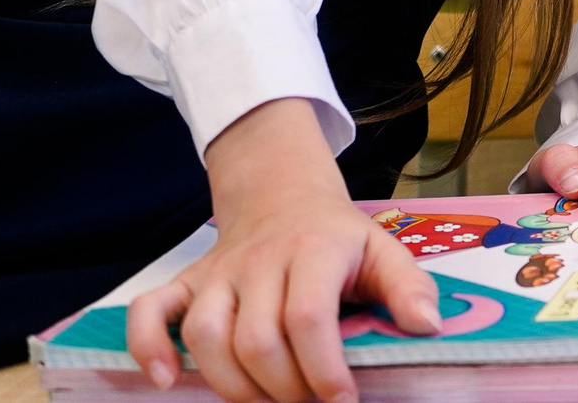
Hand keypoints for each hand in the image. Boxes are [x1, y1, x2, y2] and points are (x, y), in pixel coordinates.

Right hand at [127, 99, 436, 402]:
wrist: (282, 196)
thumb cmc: (336, 238)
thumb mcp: (383, 249)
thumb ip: (409, 286)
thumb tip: (428, 325)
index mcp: (315, 251)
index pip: (308, 317)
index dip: (323, 369)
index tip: (342, 400)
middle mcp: (260, 260)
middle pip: (256, 338)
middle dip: (283, 388)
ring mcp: (217, 273)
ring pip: (206, 335)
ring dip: (233, 384)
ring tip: (267, 401)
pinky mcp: (185, 283)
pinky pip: (150, 312)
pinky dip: (149, 348)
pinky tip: (168, 381)